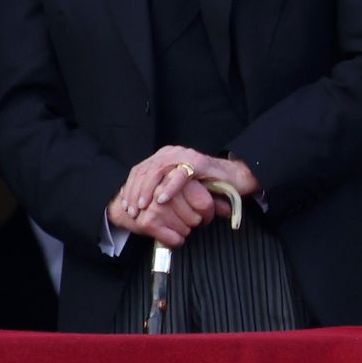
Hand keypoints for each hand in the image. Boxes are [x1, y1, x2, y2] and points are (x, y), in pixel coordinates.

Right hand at [107, 175, 214, 245]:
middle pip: (197, 218)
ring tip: (173, 223)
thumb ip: (208, 195)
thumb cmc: (156, 196)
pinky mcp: (148, 223)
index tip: (204, 217)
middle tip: (187, 221)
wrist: (123, 206)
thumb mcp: (182, 188)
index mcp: (175, 174)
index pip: (204, 202)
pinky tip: (168, 233)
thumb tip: (227, 209)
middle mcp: (165, 189)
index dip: (208, 213)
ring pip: (187, 230)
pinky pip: (174, 240)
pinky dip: (174, 241)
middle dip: (194, 222)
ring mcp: (156, 207)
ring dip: (183, 231)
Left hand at [116, 146, 260, 223]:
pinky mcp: (197, 163)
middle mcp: (171, 153)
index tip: (126, 204)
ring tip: (143, 205)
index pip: (141, 169)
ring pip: (158, 171)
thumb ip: (163, 188)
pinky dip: (169, 188)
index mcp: (164, 156)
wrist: (235, 177)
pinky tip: (161, 199)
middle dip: (135, 191)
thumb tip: (144, 206)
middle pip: (145, 170)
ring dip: (148, 190)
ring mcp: (184, 156)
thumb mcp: (179, 186)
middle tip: (132, 209)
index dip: (131, 187)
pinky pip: (179, 175)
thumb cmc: (207, 184)